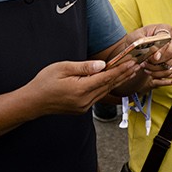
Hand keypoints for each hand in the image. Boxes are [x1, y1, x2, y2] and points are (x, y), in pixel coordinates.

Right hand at [23, 60, 140, 116]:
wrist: (33, 102)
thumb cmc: (44, 82)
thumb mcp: (62, 68)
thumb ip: (84, 67)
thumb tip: (102, 65)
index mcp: (80, 89)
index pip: (106, 78)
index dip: (120, 69)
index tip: (132, 62)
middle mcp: (85, 100)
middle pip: (109, 86)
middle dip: (124, 74)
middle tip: (138, 65)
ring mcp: (84, 106)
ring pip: (106, 92)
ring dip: (119, 81)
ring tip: (131, 71)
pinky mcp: (82, 108)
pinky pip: (99, 96)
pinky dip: (108, 87)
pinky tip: (115, 81)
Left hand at [135, 24, 171, 88]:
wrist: (136, 43)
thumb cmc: (137, 38)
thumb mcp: (136, 36)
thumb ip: (144, 42)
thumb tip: (155, 53)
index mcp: (166, 29)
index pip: (168, 41)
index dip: (161, 51)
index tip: (153, 58)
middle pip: (171, 54)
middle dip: (158, 62)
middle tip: (146, 62)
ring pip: (170, 64)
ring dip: (156, 69)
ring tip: (145, 66)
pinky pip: (169, 71)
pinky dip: (158, 74)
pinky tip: (149, 71)